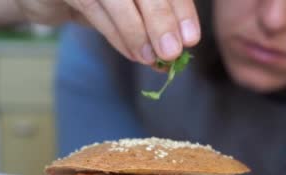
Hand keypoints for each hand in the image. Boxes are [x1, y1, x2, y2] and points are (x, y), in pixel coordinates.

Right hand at [14, 0, 200, 63]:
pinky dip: (116, 35)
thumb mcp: (131, 5)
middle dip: (160, 20)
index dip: (180, 8)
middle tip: (173, 52)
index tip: (191, 38)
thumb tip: (179, 45)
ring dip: (137, 33)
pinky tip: (133, 53)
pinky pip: (94, 8)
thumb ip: (153, 17)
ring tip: (152, 59)